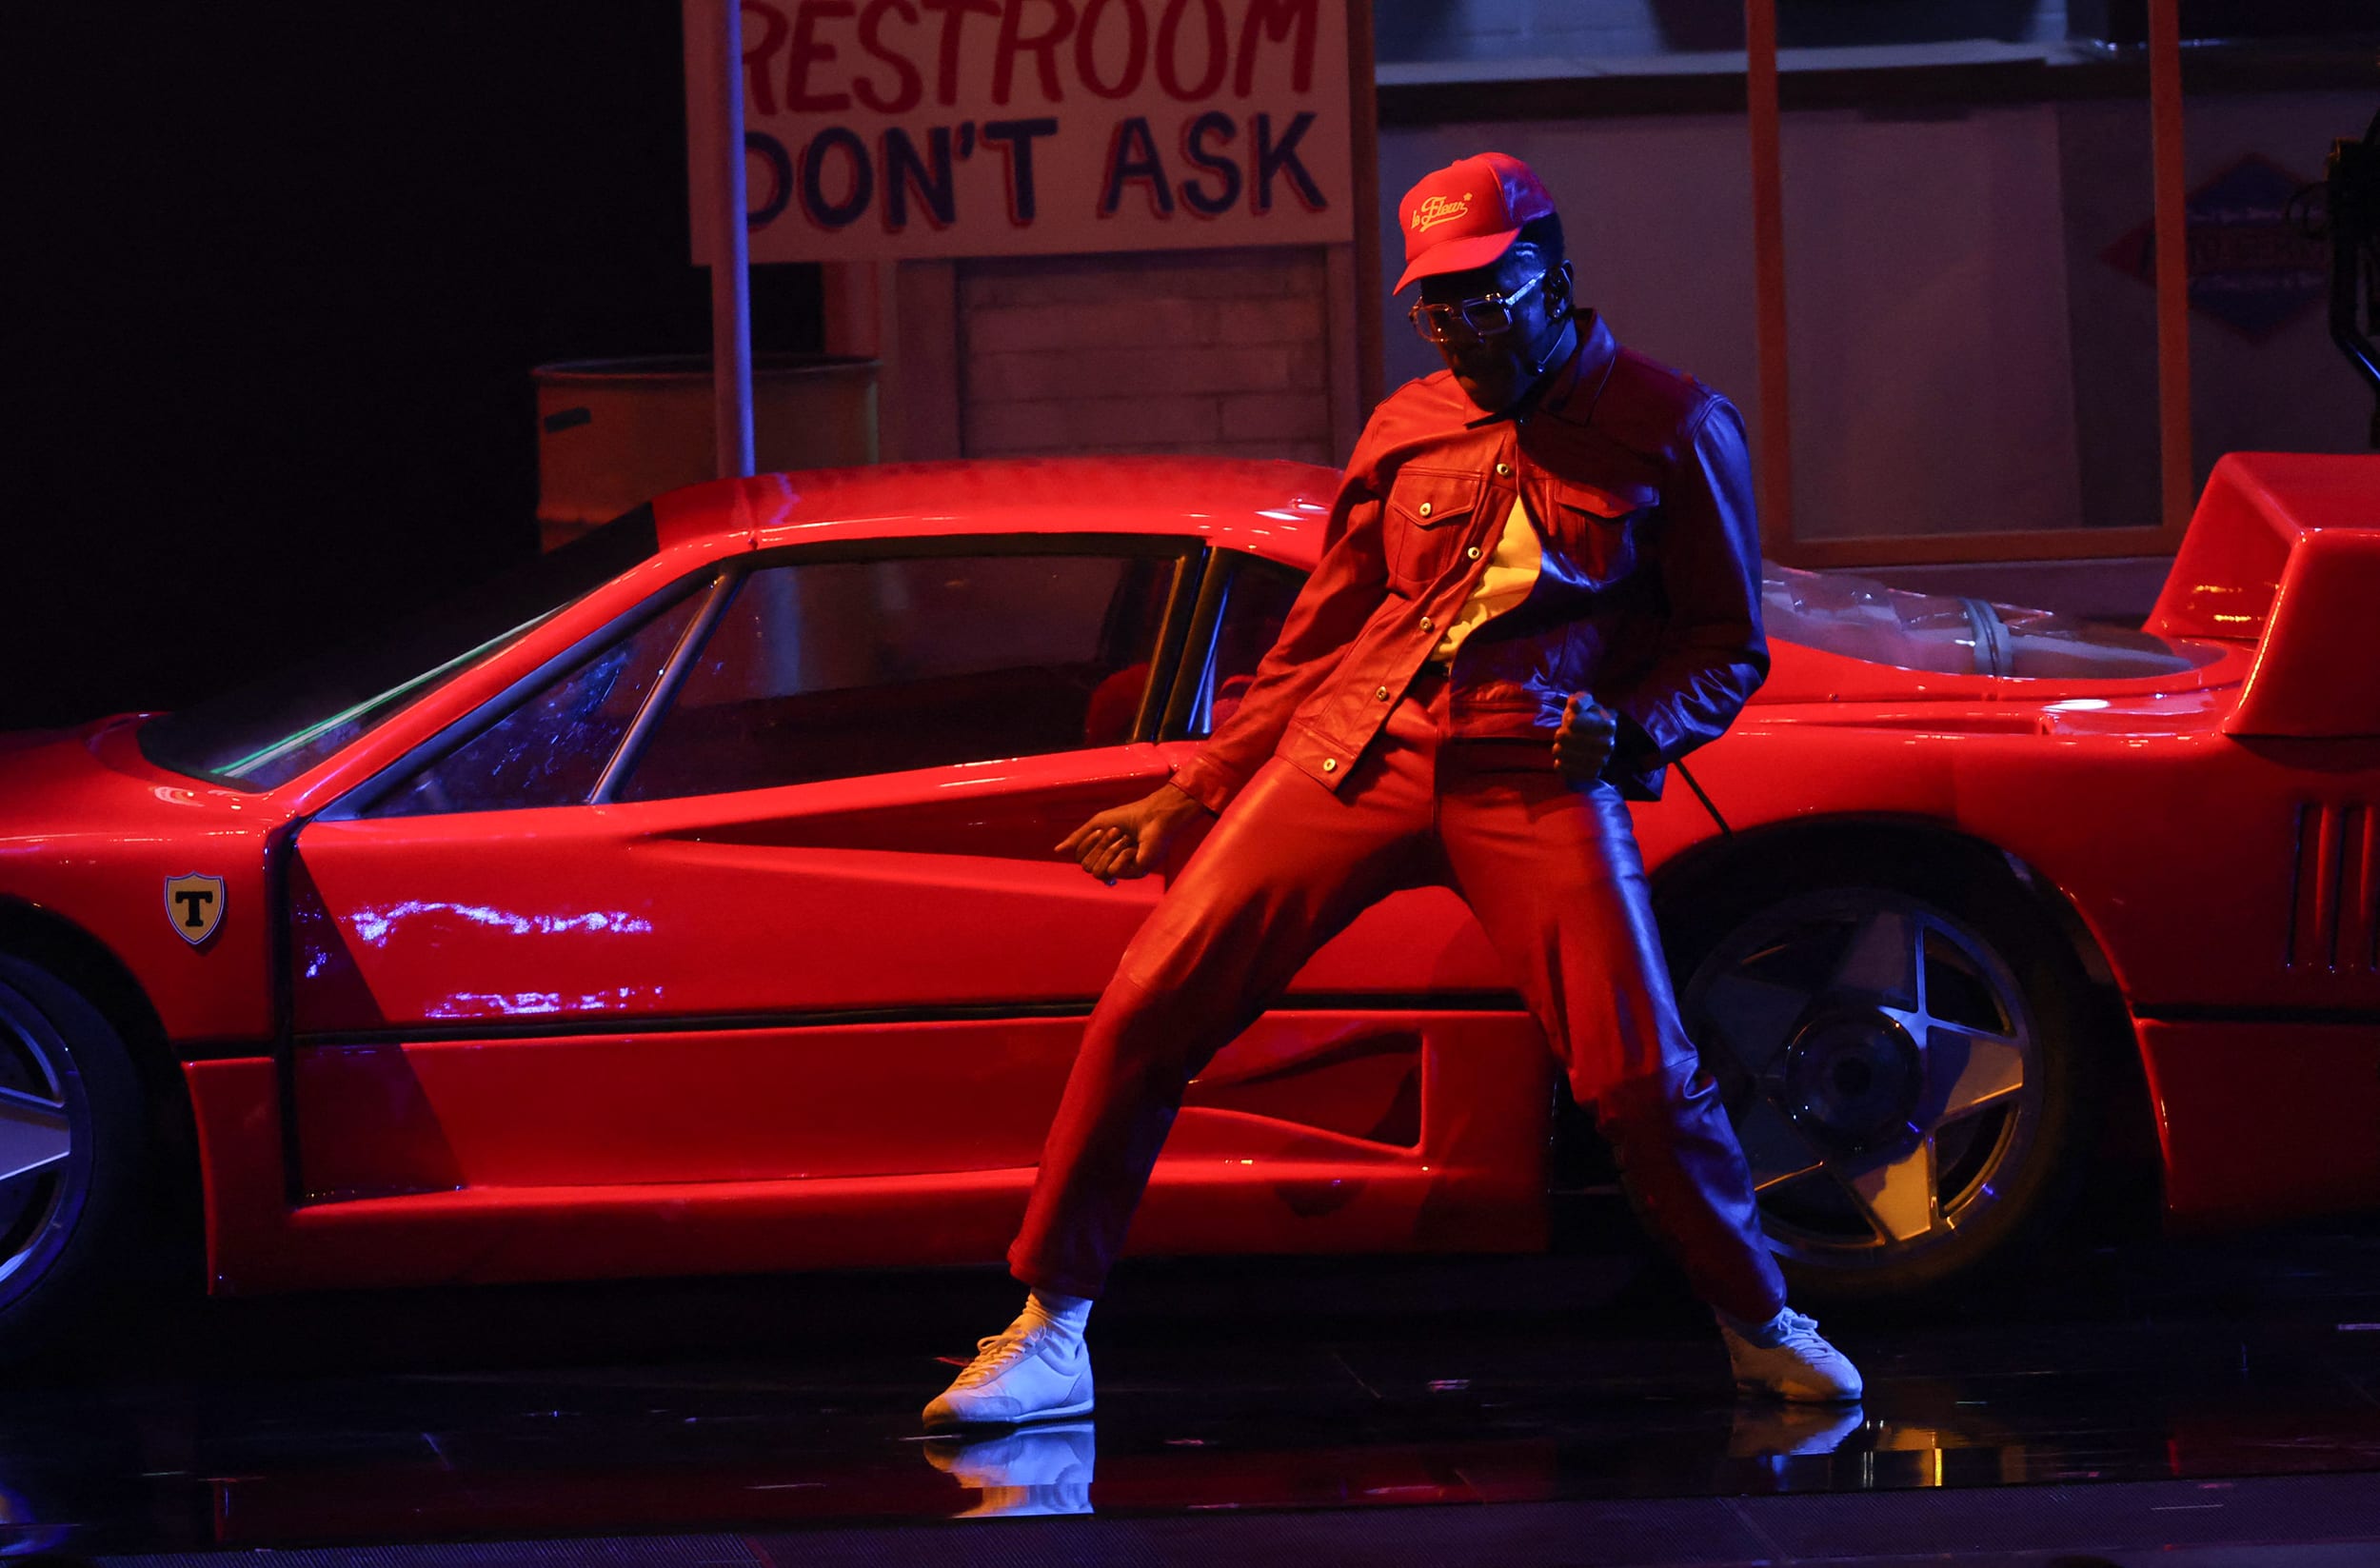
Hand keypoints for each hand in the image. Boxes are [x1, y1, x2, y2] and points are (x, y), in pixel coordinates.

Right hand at [1055, 782, 1210, 882]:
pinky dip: (1121, 856)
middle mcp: (1111, 863)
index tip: (1102, 829)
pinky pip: (1114, 872)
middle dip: (1099, 846)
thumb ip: (1078, 838)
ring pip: (1098, 872)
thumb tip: (1057, 850)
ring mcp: (1123, 870)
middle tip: (1117, 832)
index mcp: (1101, 853)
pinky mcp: (1135, 873)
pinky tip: (1134, 848)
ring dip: (1109, 850)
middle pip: (1087, 866)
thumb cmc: (1129, 817)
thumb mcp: (1098, 823)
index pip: (1080, 859)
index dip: (1087, 844)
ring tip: (1125, 838)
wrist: (1153, 816)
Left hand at [1552, 694, 1618, 782]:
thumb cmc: (1586, 720)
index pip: (1578, 724)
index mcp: (1608, 725)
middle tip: (1560, 735)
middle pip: (1571, 740)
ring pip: (1567, 755)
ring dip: (1558, 750)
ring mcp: (1601, 761)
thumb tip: (1574, 704)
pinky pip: (1567, 771)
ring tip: (1559, 747)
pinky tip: (1562, 760)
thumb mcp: (1585, 705)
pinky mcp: (1591, 774)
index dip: (1570, 722)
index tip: (1570, 722)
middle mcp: (1608, 745)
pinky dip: (1561, 765)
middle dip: (1561, 736)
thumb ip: (1580, 700)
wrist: (1594, 741)